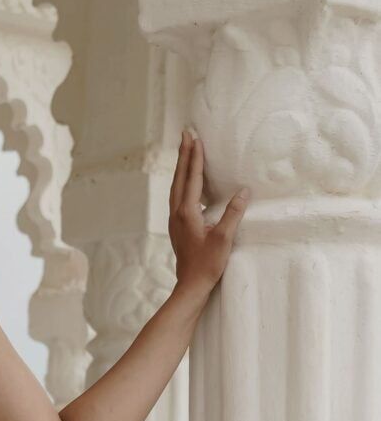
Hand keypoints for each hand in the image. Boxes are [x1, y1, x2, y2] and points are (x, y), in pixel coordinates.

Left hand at [169, 128, 247, 293]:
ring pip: (177, 186)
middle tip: (186, 134)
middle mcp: (177, 213)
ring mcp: (175, 220)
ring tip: (186, 150)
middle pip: (180, 177)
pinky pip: (178, 196)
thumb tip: (244, 192)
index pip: (192, 178)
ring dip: (182, 166)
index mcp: (187, 212)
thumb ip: (233, 214)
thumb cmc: (207, 265)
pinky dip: (183, 181)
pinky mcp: (178, 226)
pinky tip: (188, 181)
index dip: (195, 157)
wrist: (190, 286)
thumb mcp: (223, 239)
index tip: (195, 138)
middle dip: (184, 155)